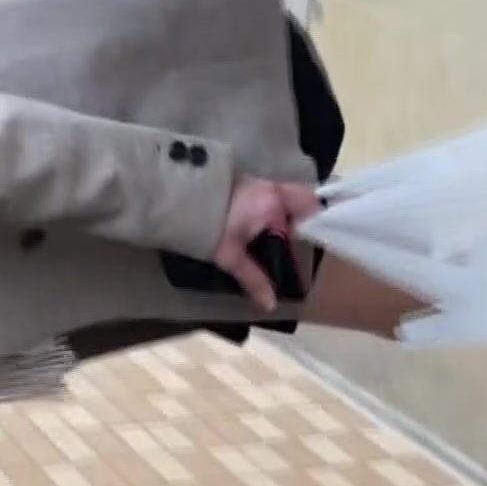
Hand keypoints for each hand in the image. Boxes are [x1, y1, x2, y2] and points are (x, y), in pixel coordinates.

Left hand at [215, 175, 321, 311]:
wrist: (175, 198)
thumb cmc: (205, 227)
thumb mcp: (229, 257)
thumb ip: (253, 279)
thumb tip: (271, 304)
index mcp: (274, 206)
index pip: (308, 221)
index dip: (311, 239)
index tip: (306, 255)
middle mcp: (273, 189)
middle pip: (306, 200)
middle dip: (309, 218)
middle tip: (301, 242)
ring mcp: (261, 181)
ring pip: (291, 195)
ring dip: (293, 212)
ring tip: (287, 237)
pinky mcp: (248, 180)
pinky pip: (276, 192)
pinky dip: (280, 206)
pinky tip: (269, 224)